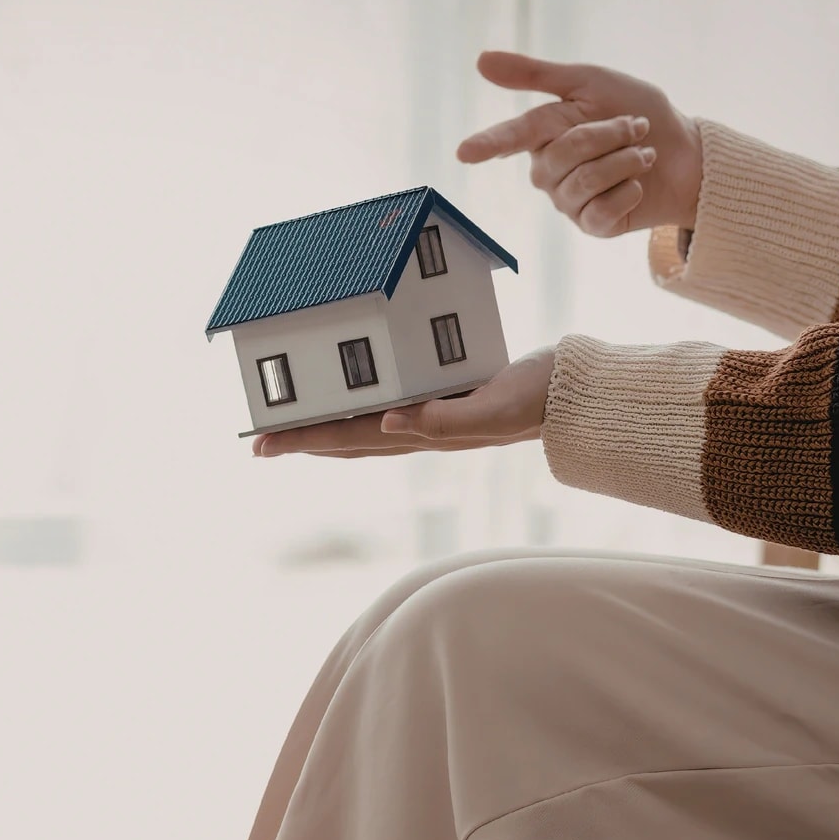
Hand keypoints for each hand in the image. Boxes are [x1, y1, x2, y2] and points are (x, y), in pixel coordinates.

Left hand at [253, 349, 554, 458]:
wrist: (580, 396)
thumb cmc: (540, 397)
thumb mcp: (494, 405)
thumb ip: (446, 418)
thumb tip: (389, 423)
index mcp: (424, 432)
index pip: (348, 437)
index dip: (303, 439)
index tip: (261, 443)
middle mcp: (421, 431)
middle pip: (346, 440)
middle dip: (302, 441)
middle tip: (258, 443)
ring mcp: (433, 420)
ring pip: (364, 431)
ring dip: (326, 430)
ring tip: (293, 429)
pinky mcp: (447, 401)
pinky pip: (391, 408)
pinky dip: (362, 408)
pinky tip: (355, 401)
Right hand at [457, 51, 703, 237]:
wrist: (685, 151)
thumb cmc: (636, 110)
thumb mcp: (588, 82)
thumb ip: (536, 75)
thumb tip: (480, 60)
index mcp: (542, 134)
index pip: (511, 137)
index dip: (489, 143)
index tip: (464, 153)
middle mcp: (547, 171)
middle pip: (564, 154)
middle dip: (610, 134)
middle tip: (636, 126)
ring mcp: (567, 201)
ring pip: (585, 181)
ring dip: (626, 160)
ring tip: (643, 154)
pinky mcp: (591, 225)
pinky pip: (600, 210)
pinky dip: (629, 191)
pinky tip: (637, 186)